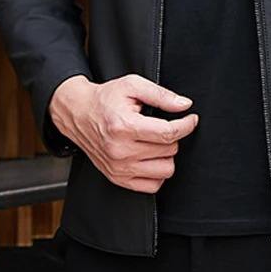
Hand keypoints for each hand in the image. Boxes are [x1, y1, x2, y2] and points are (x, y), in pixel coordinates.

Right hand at [49, 73, 198, 192]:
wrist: (79, 113)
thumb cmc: (105, 99)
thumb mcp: (133, 85)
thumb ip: (161, 94)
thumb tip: (184, 105)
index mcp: (124, 127)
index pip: (168, 133)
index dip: (186, 125)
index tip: (191, 119)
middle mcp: (121, 151)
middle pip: (169, 150)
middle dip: (173, 136)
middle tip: (163, 125)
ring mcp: (118, 168)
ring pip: (165, 170)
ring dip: (167, 155)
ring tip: (157, 141)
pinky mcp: (117, 178)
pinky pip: (152, 185)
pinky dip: (158, 172)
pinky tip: (152, 157)